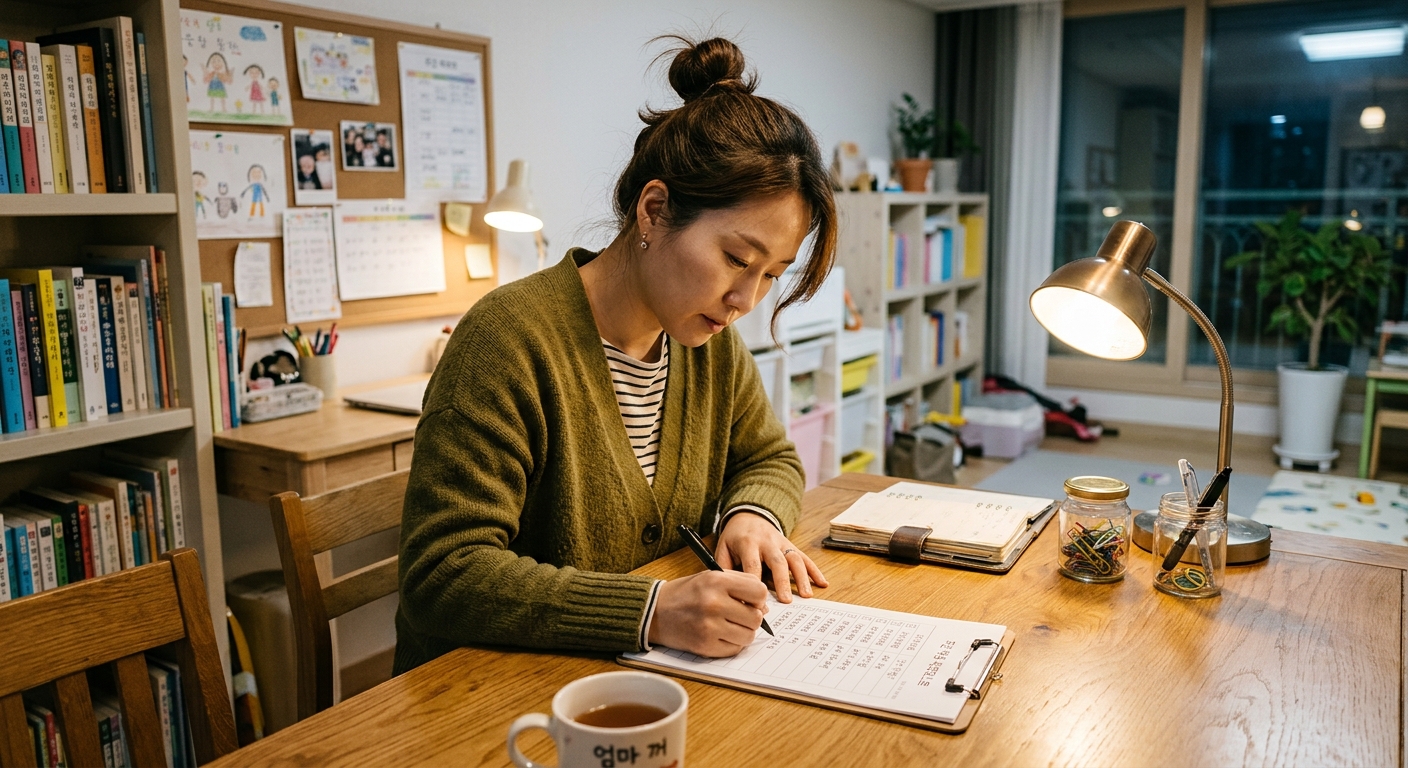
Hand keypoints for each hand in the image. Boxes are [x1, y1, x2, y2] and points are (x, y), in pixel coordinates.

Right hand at [648, 570, 767, 656]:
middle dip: (751, 617)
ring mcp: (710, 627)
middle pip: (756, 617)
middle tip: (737, 614)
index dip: (758, 598)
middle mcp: (714, 603)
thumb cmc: (685, 593)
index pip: (760, 592)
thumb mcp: (710, 577)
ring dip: (743, 632)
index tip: (750, 600)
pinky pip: (735, 649)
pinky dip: (731, 643)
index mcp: (717, 581)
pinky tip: (719, 634)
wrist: (654, 611)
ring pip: (749, 635)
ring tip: (728, 625)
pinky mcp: (705, 646)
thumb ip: (739, 585)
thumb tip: (764, 607)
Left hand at [716, 512, 827, 602]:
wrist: (748, 516)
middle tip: (786, 601)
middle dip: (783, 582)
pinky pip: (805, 557)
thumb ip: (724, 568)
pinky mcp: (791, 545)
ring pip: (794, 559)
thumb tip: (728, 593)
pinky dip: (815, 570)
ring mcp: (782, 543)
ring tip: (807, 595)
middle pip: (777, 562)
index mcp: (748, 543)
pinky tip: (822, 583)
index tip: (758, 605)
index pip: (753, 566)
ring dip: (802, 577)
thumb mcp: (722, 548)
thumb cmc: (734, 537)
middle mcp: (767, 542)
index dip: (756, 586)